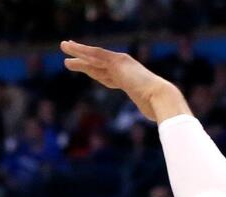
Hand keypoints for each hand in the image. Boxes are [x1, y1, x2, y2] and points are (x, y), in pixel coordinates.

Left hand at [60, 41, 185, 121]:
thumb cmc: (158, 108)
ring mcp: (121, 64)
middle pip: (98, 65)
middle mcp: (124, 69)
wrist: (161, 97)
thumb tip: (155, 120)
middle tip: (70, 60)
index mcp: (129, 80)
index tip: (87, 70)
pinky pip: (96, 54)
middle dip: (83, 61)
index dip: (95, 72)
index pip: (108, 76)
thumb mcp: (149, 110)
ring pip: (94, 56)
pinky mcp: (117, 62)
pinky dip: (83, 50)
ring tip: (64, 46)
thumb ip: (149, 111)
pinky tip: (72, 47)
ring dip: (78, 51)